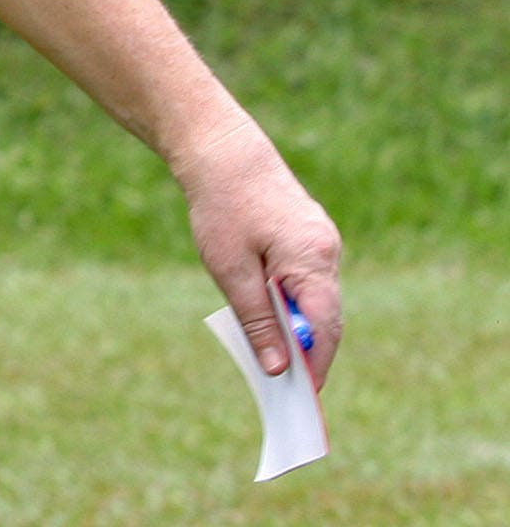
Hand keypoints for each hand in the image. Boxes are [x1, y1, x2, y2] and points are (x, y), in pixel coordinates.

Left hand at [176, 116, 342, 388]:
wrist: (222, 150)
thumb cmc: (221, 207)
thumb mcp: (230, 269)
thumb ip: (257, 319)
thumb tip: (279, 367)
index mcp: (312, 259)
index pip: (326, 327)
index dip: (317, 364)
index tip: (304, 398)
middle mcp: (326, 250)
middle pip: (326, 315)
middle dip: (308, 351)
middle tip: (286, 387)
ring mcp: (321, 241)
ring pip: (316, 297)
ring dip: (299, 326)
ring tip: (273, 357)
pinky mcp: (308, 235)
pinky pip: (307, 279)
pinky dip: (293, 301)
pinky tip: (270, 316)